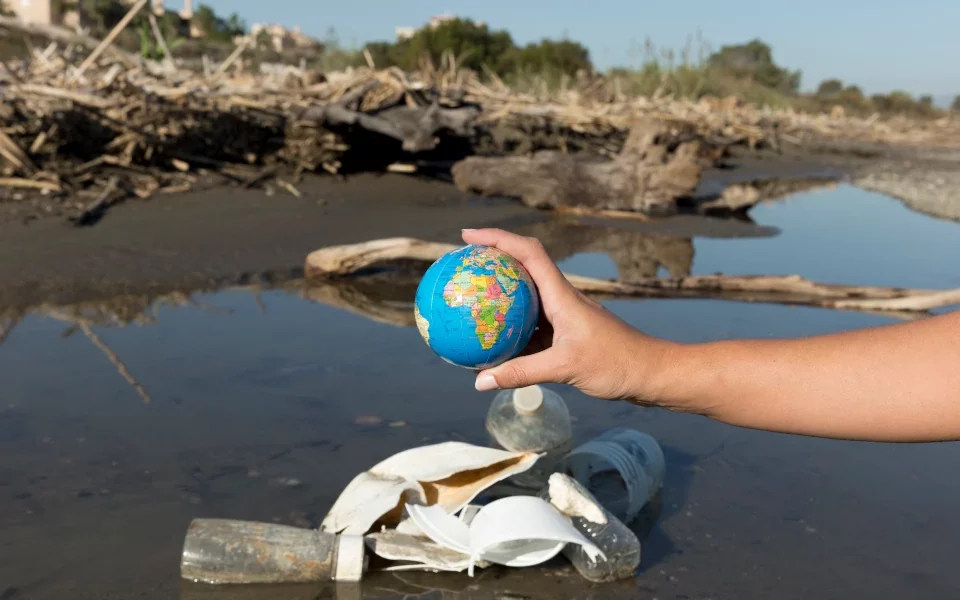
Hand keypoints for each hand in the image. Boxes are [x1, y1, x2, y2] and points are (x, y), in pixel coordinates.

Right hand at [462, 228, 674, 403]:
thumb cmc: (616, 364)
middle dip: (491, 261)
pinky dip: (509, 330)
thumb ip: (522, 373)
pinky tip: (490, 345)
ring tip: (467, 301)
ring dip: (499, 296)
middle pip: (522, 268)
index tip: (467, 235)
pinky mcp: (566, 336)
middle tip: (460, 265)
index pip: (527, 253)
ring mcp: (564, 317)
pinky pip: (530, 327)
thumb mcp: (565, 368)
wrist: (651, 373)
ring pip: (524, 299)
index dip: (497, 238)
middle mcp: (561, 299)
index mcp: (562, 295)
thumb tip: (480, 381)